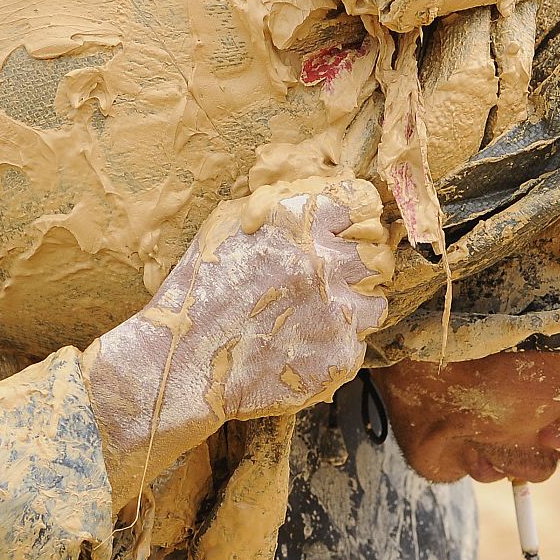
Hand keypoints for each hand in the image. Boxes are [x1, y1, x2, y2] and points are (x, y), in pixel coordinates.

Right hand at [87, 177, 390, 504]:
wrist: (184, 362)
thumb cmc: (197, 293)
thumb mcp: (224, 227)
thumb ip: (273, 207)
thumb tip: (312, 197)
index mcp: (298, 225)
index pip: (360, 208)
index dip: (354, 222)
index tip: (346, 234)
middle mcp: (324, 263)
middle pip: (375, 254)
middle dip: (361, 264)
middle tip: (335, 280)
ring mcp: (336, 312)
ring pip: (374, 302)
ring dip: (354, 306)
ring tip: (319, 316)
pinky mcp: (339, 356)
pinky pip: (357, 344)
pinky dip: (337, 344)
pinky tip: (303, 345)